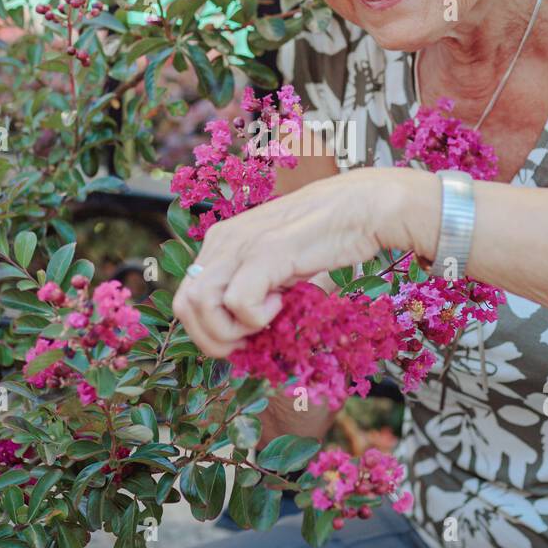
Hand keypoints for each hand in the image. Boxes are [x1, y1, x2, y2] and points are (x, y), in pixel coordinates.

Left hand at [172, 166, 439, 356]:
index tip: (244, 337)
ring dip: (231, 329)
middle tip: (251, 340)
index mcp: (221, 242)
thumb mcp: (280, 266)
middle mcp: (222, 240)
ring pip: (199, 304)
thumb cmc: (329, 238)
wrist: (364, 207)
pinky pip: (237, 301)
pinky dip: (256, 317)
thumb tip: (248, 337)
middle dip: (212, 337)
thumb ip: (257, 291)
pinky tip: (282, 303)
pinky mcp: (266, 251)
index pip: (187, 298)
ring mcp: (241, 244)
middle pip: (184, 305)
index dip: (209, 330)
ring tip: (267, 319)